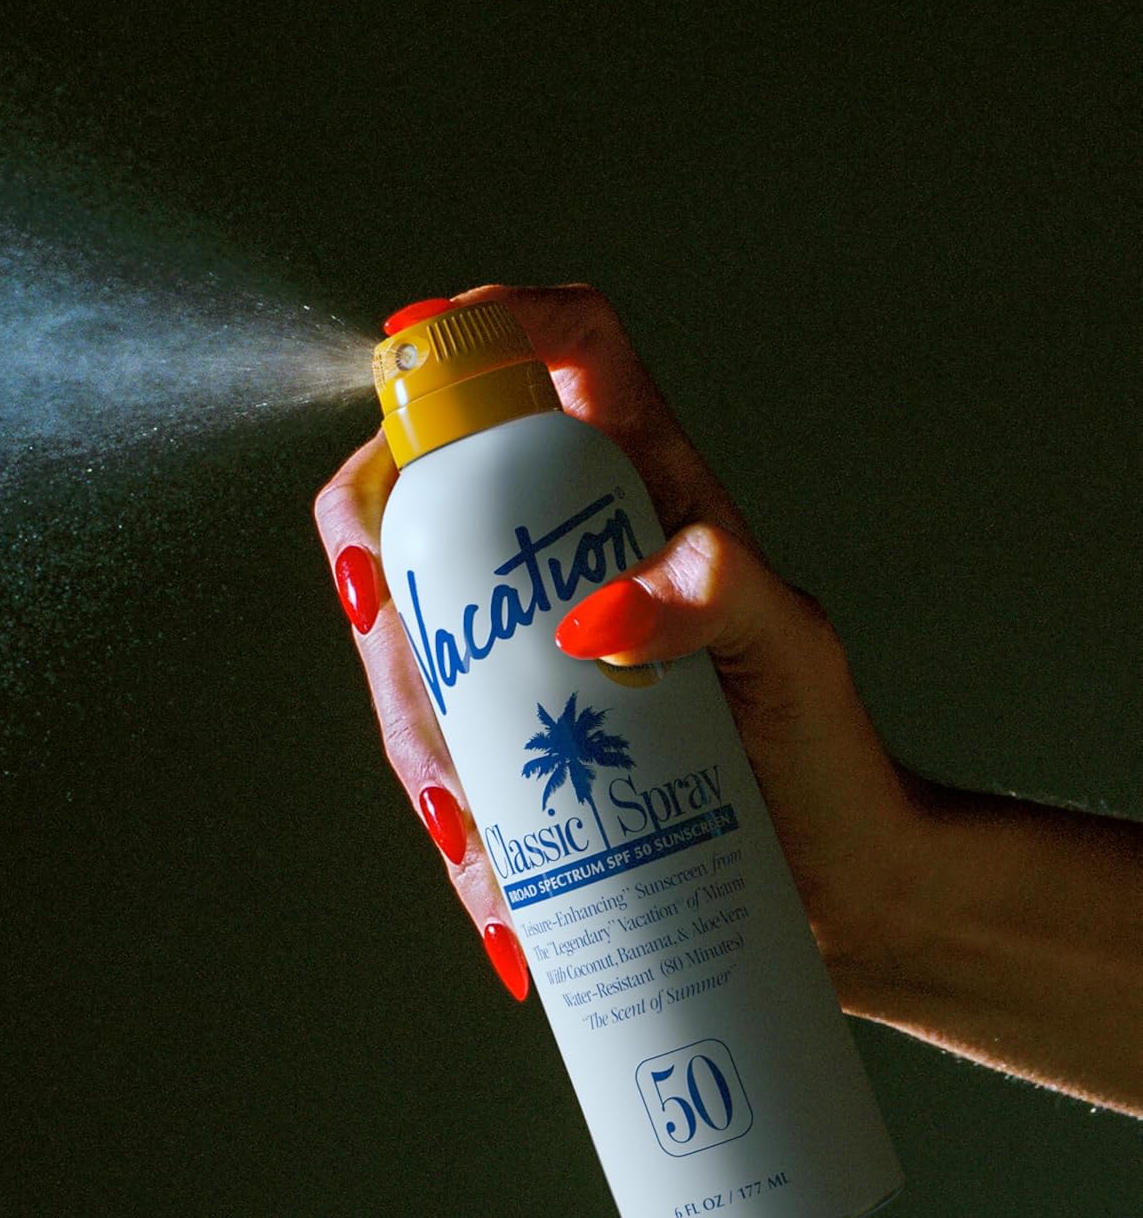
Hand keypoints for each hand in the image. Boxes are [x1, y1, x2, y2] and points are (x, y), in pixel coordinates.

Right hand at [314, 283, 920, 1008]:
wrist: (835, 878)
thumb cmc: (824, 749)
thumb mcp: (787, 651)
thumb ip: (716, 598)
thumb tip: (594, 613)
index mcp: (643, 488)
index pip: (566, 352)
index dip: (483, 325)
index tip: (407, 352)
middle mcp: (571, 553)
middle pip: (428, 500)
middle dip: (382, 566)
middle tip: (391, 631)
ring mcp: (532, 648)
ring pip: (412, 643)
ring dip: (413, 730)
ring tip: (474, 834)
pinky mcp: (517, 738)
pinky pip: (438, 748)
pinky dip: (445, 820)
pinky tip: (490, 892)